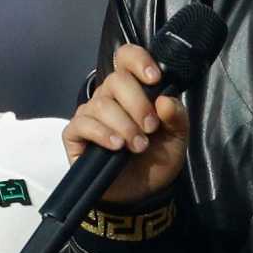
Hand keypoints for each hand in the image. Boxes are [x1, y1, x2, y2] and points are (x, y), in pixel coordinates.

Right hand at [61, 42, 189, 203]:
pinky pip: (83, 124)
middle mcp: (109, 97)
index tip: (154, 78)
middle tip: (150, 128)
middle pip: (116, 81)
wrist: (142, 193)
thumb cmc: (156, 160)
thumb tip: (165, 100)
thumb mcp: (177, 138)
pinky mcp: (75, 135)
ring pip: (101, 104)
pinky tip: (116, 146)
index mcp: (133, 90)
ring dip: (124, 125)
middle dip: (137, 104)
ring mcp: (90, 115)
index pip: (126, 58)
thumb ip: (177, 117)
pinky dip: (102, 133)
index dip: (138, 60)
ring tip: (138, 146)